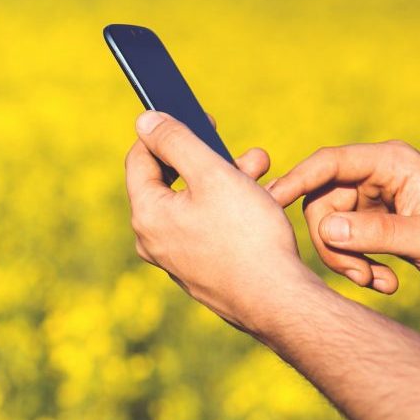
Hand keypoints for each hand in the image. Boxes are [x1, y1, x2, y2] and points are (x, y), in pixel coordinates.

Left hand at [125, 111, 316, 333]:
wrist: (278, 302)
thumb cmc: (247, 236)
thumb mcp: (212, 175)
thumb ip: (176, 141)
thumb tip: (144, 120)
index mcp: (146, 214)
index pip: (140, 159)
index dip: (166, 132)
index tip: (199, 117)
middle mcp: (152, 239)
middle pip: (171, 181)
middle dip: (209, 158)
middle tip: (245, 151)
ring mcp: (175, 258)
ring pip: (195, 203)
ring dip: (227, 180)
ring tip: (262, 169)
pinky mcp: (199, 271)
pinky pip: (207, 227)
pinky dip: (229, 209)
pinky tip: (262, 202)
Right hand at [267, 141, 419, 298]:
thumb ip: (375, 233)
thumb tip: (324, 231)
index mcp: (391, 163)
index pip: (329, 163)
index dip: (295, 181)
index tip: (269, 204)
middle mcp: (378, 174)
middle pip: (322, 202)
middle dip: (333, 244)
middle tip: (359, 276)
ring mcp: (375, 196)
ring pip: (331, 226)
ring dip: (348, 260)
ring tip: (379, 283)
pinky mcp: (376, 218)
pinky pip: (347, 240)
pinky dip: (359, 263)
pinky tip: (386, 281)